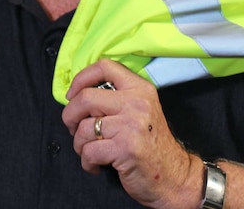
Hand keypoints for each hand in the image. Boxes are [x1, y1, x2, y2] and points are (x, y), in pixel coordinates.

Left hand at [62, 59, 198, 208]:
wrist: (174, 176)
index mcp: (140, 89)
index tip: (73, 95)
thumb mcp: (141, 111)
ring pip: (83, 128)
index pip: (105, 67)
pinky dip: (86, 162)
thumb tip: (77, 96)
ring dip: (79, 145)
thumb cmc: (151, 145)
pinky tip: (96, 165)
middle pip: (85, 98)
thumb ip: (116, 98)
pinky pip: (88, 151)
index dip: (81, 78)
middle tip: (73, 129)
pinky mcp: (124, 148)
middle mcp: (136, 103)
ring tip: (90, 151)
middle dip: (70, 116)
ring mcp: (130, 125)